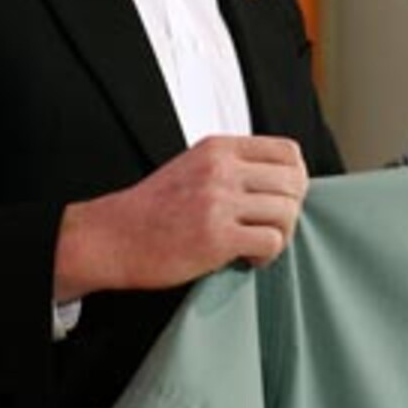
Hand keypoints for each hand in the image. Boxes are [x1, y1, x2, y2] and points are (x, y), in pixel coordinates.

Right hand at [54, 135, 307, 300]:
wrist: (112, 237)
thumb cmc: (153, 209)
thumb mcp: (193, 167)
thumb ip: (232, 167)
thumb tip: (283, 182)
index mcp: (218, 148)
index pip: (288, 151)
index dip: (295, 179)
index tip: (280, 199)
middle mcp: (222, 169)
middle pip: (294, 182)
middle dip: (290, 210)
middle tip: (270, 227)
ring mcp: (219, 202)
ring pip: (287, 212)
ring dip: (280, 235)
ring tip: (257, 245)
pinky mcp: (217, 237)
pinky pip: (271, 241)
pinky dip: (267, 255)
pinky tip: (247, 259)